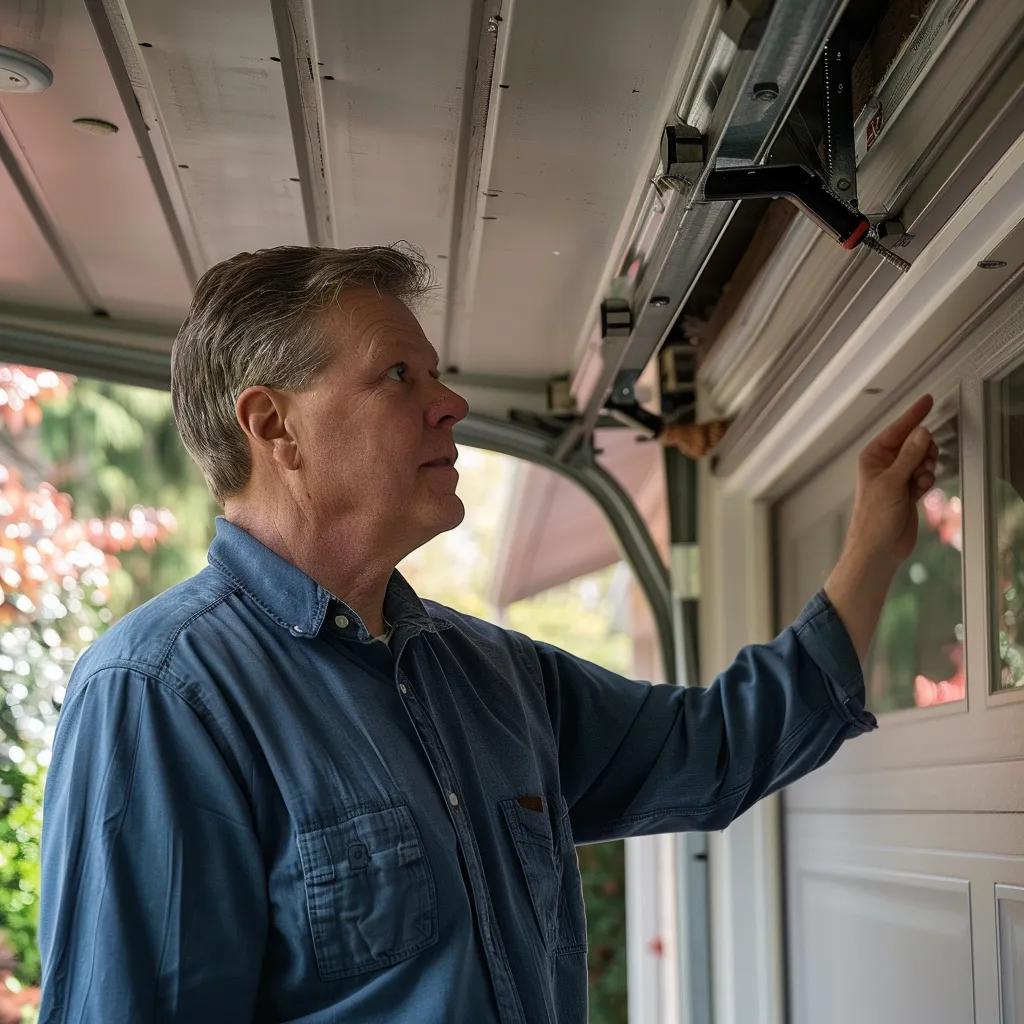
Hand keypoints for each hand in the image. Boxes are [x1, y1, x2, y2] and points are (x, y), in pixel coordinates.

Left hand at [843, 393, 940, 568]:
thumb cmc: (874, 519)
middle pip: (914, 443)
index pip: (897, 429)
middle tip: (922, 464)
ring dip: (926, 469)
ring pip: (923, 459)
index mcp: (873, 457)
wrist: (879, 549)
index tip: (928, 400)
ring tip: (918, 483)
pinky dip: (926, 481)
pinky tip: (920, 492)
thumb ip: (909, 456)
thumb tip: (921, 433)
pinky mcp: (908, 490)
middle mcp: (884, 465)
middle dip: (923, 451)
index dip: (913, 415)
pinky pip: (925, 475)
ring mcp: (897, 477)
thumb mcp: (892, 482)